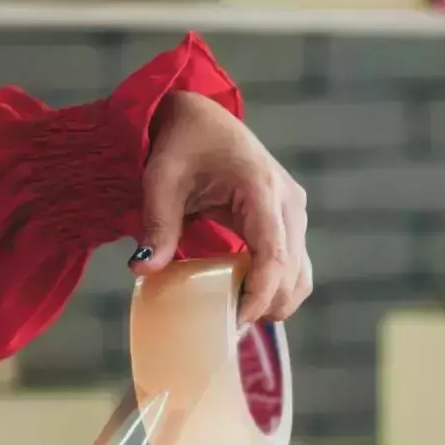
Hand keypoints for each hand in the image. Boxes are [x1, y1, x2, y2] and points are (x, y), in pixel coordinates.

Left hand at [131, 90, 312, 324]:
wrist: (201, 116)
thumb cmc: (181, 142)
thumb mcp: (161, 179)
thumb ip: (158, 224)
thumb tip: (144, 269)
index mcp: (261, 188)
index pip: (274, 254)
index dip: (260, 294)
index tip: (238, 321)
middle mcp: (288, 201)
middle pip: (293, 271)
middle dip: (267, 305)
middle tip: (230, 328)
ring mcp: (294, 210)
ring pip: (301, 273)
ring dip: (276, 300)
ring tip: (239, 317)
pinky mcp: (289, 219)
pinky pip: (294, 264)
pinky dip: (276, 287)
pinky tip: (247, 298)